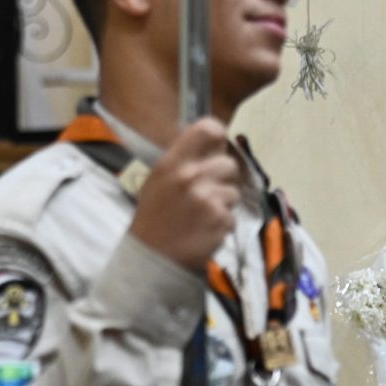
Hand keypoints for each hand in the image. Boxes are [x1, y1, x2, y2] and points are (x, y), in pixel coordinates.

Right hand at [129, 118, 239, 272]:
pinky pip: (233, 215)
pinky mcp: (221, 220)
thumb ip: (183, 160)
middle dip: (222, 178)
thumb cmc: (154, 216)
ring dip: (223, 203)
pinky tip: (204, 229)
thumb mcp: (159, 180)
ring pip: (233, 191)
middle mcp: (191, 176)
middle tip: (204, 193)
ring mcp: (208, 199)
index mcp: (172, 162)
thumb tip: (214, 141)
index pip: (207, 130)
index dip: (218, 135)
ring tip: (201, 215)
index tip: (217, 145)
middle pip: (229, 164)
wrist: (152, 256)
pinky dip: (222, 223)